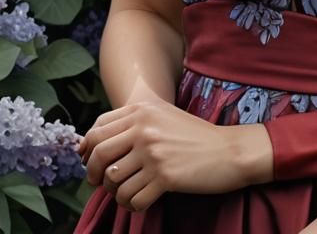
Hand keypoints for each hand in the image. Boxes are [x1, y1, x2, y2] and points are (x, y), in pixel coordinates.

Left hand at [78, 99, 268, 211]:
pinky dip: (133, 205)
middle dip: (95, 174)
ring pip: (113, 182)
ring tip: (129, 192)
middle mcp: (144, 128)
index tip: (92, 162)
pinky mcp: (165, 177)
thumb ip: (131, 123)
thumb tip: (90, 143)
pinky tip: (143, 200)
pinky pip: (132, 199)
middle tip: (102, 183)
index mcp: (142, 110)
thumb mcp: (162, 116)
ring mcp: (154, 153)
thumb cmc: (194, 136)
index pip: (97, 129)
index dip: (88, 149)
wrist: (228, 151)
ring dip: (117, 193)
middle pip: (98, 155)